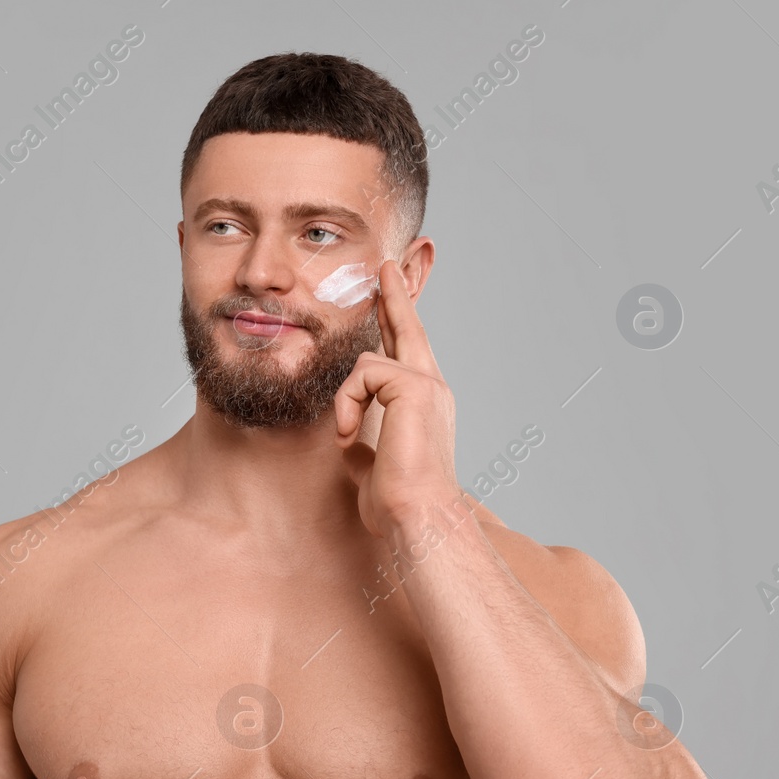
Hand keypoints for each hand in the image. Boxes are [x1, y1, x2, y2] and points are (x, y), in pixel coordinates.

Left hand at [333, 259, 460, 539]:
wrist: (417, 513)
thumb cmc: (398, 500)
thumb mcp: (372, 463)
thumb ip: (364, 441)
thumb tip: (349, 439)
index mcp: (424, 402)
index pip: (409, 351)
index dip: (398, 320)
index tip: (388, 292)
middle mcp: (432, 386)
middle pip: (409, 327)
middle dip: (394, 295)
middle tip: (384, 264)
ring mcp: (427, 382)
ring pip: (366, 361)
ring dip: (346, 399)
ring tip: (349, 433)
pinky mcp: (414, 385)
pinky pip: (362, 375)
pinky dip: (348, 404)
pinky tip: (352, 432)